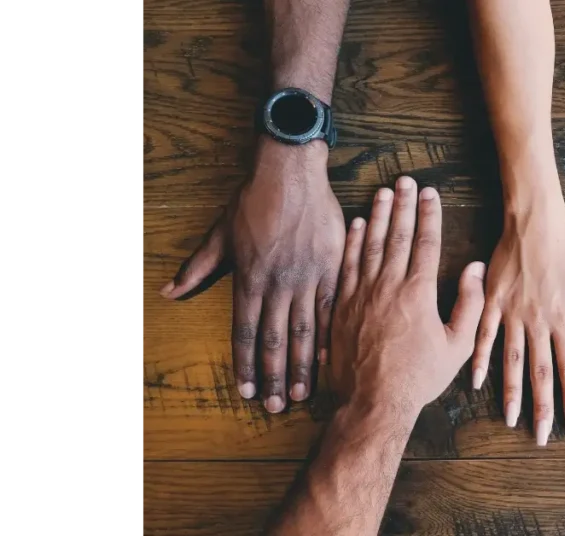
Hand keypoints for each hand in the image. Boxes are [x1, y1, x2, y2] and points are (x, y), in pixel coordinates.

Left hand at [160, 138, 344, 412]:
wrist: (291, 173)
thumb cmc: (253, 201)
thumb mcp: (220, 234)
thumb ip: (198, 267)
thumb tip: (169, 292)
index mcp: (250, 279)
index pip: (244, 333)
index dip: (244, 366)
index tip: (246, 392)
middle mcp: (278, 284)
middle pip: (275, 340)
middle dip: (274, 377)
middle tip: (277, 407)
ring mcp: (308, 278)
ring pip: (305, 331)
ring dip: (302, 365)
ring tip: (302, 393)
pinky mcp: (333, 268)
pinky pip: (333, 310)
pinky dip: (331, 336)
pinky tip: (331, 359)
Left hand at [327, 176, 485, 411]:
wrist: (372, 402)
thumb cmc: (418, 377)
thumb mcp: (457, 346)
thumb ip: (469, 304)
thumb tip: (474, 269)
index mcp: (418, 293)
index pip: (425, 243)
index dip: (429, 215)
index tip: (431, 193)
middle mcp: (388, 286)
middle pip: (396, 235)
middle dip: (403, 205)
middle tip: (406, 181)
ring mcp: (361, 294)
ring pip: (370, 244)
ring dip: (378, 215)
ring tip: (383, 192)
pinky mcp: (341, 306)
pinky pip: (347, 265)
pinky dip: (352, 242)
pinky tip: (357, 225)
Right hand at [470, 203, 564, 445]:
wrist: (534, 220)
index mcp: (564, 318)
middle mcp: (538, 321)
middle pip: (541, 372)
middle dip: (542, 407)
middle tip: (542, 436)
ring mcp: (512, 313)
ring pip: (511, 361)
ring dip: (511, 392)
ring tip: (510, 418)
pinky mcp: (492, 302)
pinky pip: (484, 335)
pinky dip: (480, 359)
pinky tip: (476, 381)